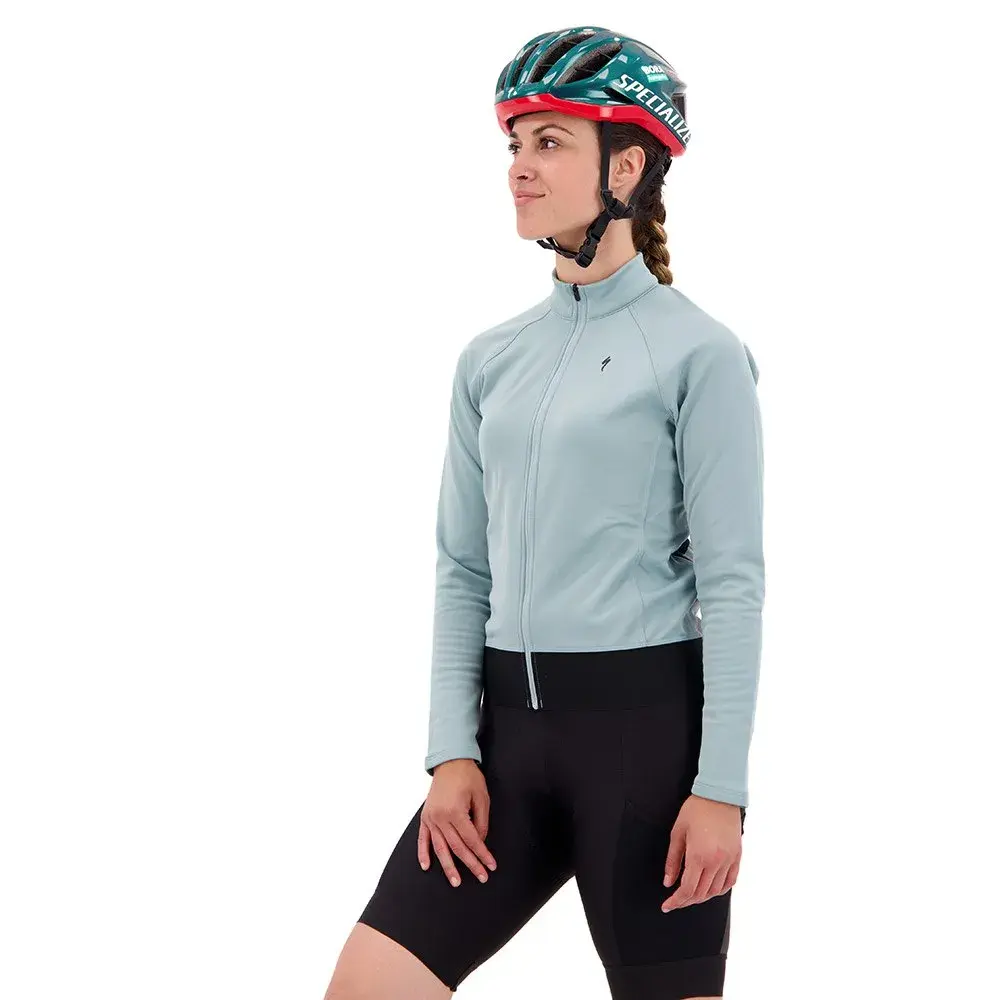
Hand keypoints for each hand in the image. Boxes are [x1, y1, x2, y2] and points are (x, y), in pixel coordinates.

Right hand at [418, 759, 496, 886]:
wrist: (450, 761)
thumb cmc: (468, 777)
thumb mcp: (482, 797)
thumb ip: (482, 822)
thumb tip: (480, 842)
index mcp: (456, 812)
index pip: (472, 840)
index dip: (482, 854)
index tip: (491, 865)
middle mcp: (441, 817)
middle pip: (457, 848)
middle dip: (470, 864)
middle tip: (481, 877)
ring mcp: (431, 818)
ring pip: (440, 848)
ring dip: (448, 866)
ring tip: (456, 881)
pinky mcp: (425, 817)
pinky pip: (423, 838)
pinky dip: (423, 853)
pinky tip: (426, 866)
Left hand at [661, 793, 742, 912]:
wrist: (719, 795)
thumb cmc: (696, 809)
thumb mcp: (677, 833)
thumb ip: (672, 860)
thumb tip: (668, 881)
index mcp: (699, 856)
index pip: (687, 889)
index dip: (676, 901)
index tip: (668, 905)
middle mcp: (716, 862)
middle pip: (701, 893)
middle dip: (686, 901)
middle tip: (676, 902)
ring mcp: (729, 860)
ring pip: (716, 891)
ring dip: (702, 897)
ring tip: (691, 896)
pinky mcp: (737, 856)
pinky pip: (730, 881)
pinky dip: (720, 890)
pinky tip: (711, 889)